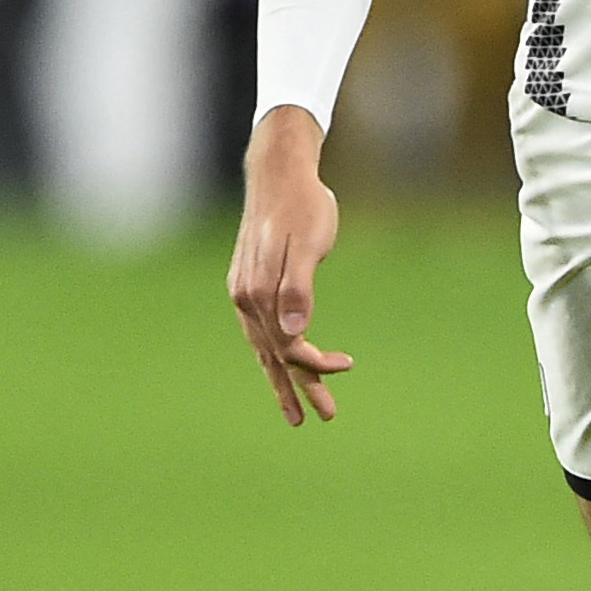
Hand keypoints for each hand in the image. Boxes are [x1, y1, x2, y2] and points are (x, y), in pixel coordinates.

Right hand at [229, 105, 351, 425]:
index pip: (287, 347)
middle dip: (298, 388)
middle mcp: (245, 297)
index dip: (315, 365)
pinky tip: (281, 360)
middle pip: (274, 355)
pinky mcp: (248, 283)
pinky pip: (259, 330)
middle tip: (322, 418)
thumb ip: (299, 290)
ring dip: (284, 376)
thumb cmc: (302, 206)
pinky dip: (272, 351)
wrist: (279, 172)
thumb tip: (294, 336)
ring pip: (265, 346)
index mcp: (258, 293)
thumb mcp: (309, 245)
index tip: (346, 366)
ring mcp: (244, 291)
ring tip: (299, 405)